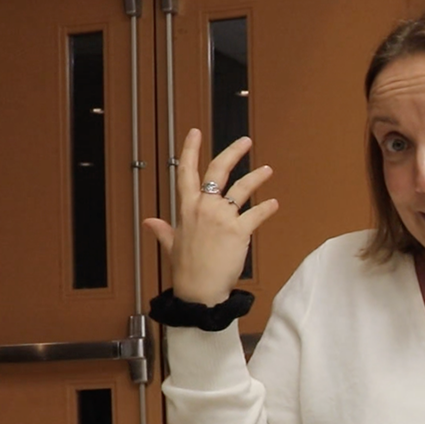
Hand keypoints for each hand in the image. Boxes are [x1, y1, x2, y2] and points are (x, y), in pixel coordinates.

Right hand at [143, 128, 278, 304]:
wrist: (199, 291)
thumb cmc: (186, 270)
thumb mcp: (171, 245)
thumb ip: (163, 230)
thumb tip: (150, 221)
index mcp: (186, 208)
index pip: (186, 172)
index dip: (190, 150)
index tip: (196, 133)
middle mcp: (204, 208)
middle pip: (218, 171)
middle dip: (233, 152)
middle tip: (246, 141)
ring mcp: (221, 217)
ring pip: (242, 189)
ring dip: (257, 177)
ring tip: (267, 170)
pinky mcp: (239, 231)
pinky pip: (256, 214)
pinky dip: (267, 208)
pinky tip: (274, 204)